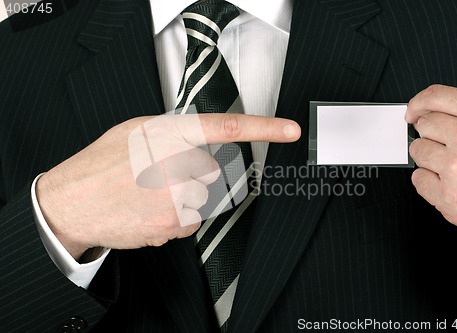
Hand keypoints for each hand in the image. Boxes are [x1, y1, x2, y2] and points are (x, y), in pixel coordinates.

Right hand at [36, 114, 300, 259]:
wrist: (72, 204)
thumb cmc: (100, 165)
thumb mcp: (133, 130)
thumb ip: (171, 131)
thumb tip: (198, 140)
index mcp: (167, 133)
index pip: (225, 127)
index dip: (263, 127)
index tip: (290, 130)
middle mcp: (177, 163)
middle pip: (211, 170)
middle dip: (191, 173)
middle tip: (157, 176)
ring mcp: (177, 196)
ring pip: (202, 196)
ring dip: (182, 197)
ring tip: (148, 194)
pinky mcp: (175, 224)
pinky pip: (193, 219)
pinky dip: (177, 217)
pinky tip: (150, 211)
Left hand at [406, 84, 456, 242]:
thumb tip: (439, 109)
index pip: (436, 96)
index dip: (418, 103)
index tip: (413, 111)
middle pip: (423, 125)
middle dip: (429, 134)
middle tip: (444, 145)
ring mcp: (453, 167)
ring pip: (417, 151)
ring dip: (428, 158)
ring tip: (450, 166)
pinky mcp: (444, 193)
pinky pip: (418, 178)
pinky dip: (428, 181)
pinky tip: (447, 183)